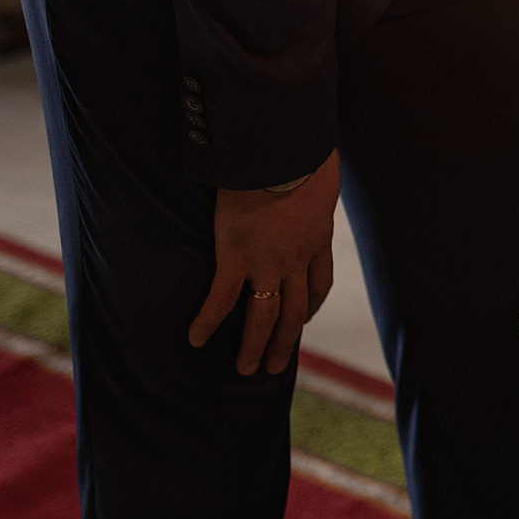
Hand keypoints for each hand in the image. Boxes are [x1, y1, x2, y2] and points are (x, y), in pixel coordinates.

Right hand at [189, 150, 339, 376]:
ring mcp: (268, 262)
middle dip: (285, 340)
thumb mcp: (322, 173)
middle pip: (295, 311)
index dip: (311, 304)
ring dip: (255, 344)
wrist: (283, 149)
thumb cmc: (302, 152)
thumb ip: (315, 184)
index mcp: (317, 238)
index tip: (305, 318)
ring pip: (264, 315)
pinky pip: (222, 299)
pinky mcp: (237, 257)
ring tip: (246, 369)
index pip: (318, 283)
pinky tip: (195, 339)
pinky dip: (208, 321)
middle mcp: (297, 258)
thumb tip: (317, 169)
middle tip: (274, 365)